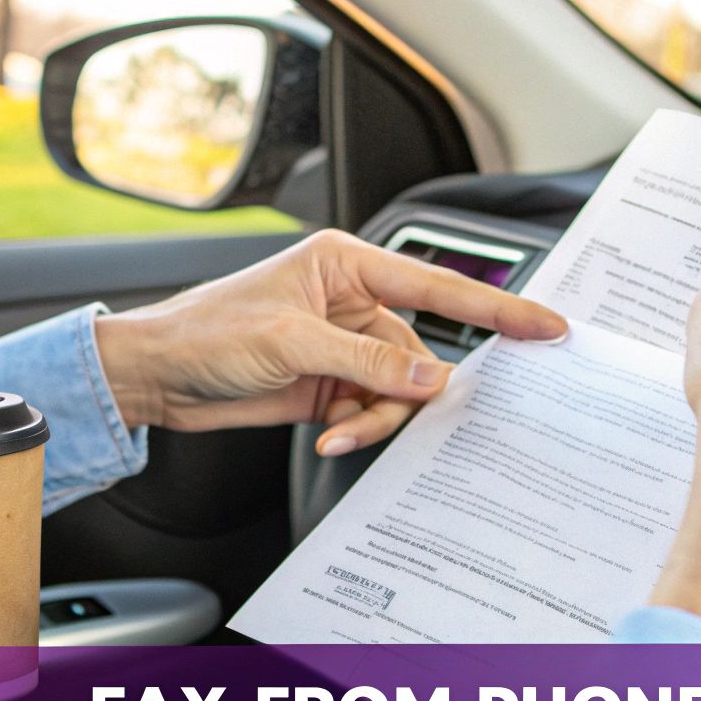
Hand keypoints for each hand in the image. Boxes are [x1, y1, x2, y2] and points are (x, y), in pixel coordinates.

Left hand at [93, 230, 567, 454]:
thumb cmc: (205, 331)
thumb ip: (367, 361)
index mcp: (347, 264)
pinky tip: (329, 436)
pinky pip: (372, 411)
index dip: (496, 308)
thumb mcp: (291, 343)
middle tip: (414, 410)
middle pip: (419, 350)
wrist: (154, 376)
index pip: (436, 286)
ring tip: (339, 430)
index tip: (546, 326)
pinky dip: (358, 429)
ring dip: (376, 417)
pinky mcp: (330, 385)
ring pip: (398, 389)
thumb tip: (432, 376)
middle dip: (413, 388)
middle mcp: (352, 302)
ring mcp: (343, 347)